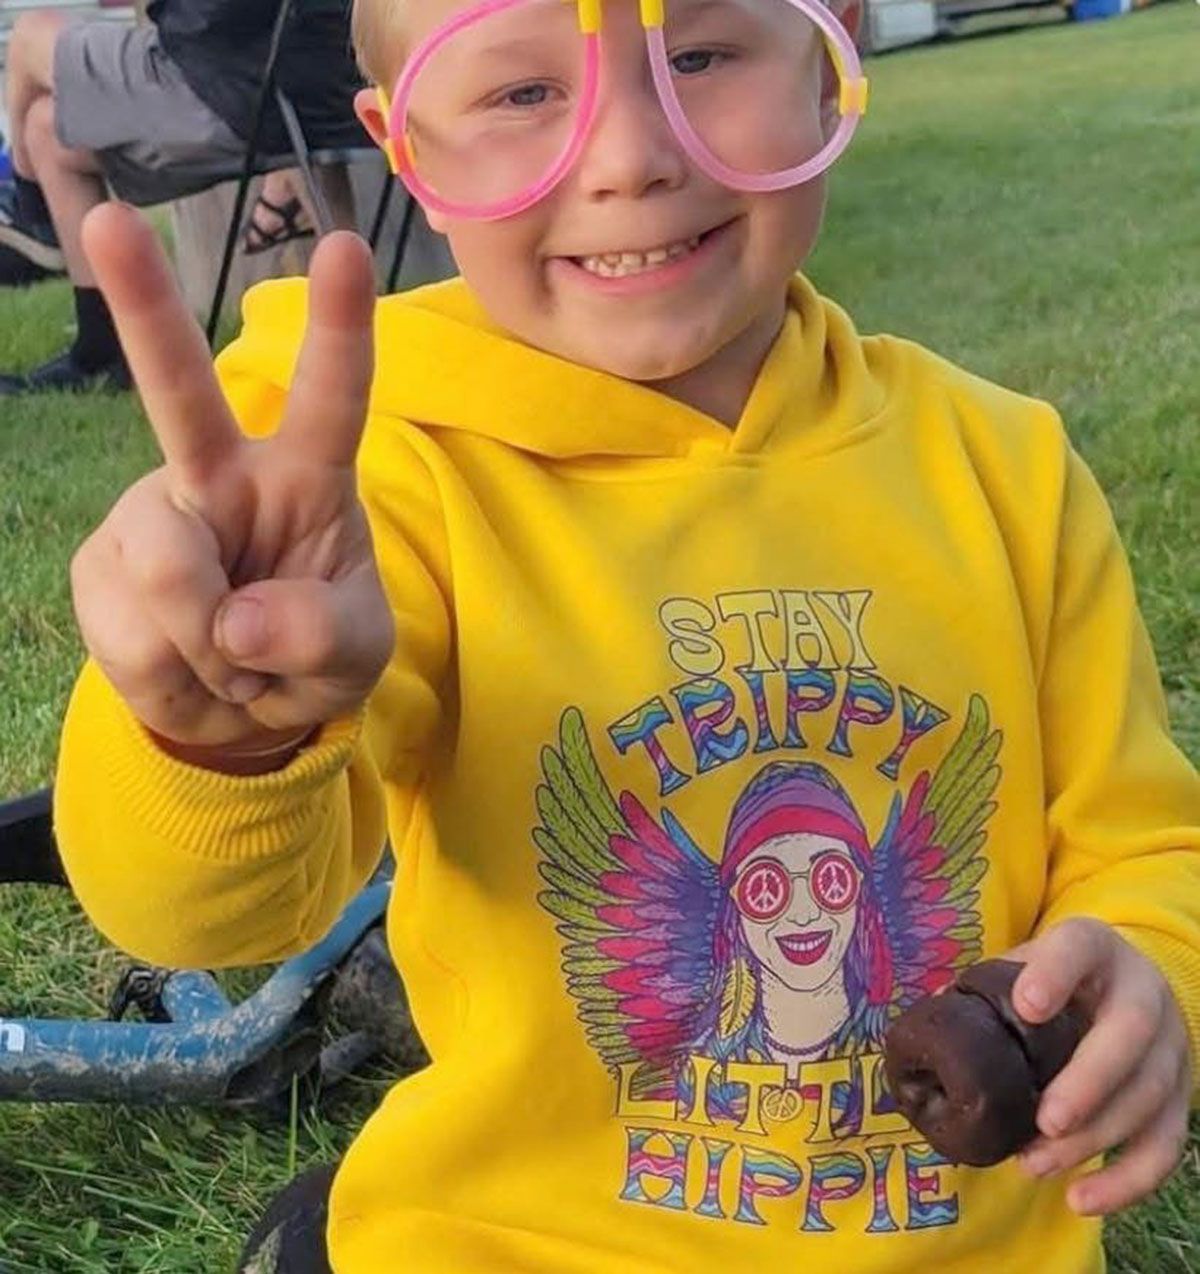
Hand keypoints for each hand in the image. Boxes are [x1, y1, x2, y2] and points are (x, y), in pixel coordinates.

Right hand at [70, 203, 394, 772]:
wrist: (245, 708)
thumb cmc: (317, 652)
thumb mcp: (356, 653)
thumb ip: (320, 636)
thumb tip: (236, 627)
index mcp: (305, 475)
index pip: (330, 397)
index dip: (339, 328)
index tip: (346, 248)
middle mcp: (220, 475)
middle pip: (179, 391)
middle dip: (145, 306)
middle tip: (112, 221)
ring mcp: (153, 518)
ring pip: (169, 572)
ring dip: (211, 648)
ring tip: (234, 661)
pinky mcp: (102, 568)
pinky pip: (133, 636)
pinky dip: (174, 678)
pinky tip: (188, 665)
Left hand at [1005, 918, 1190, 1214]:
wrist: (1123, 982)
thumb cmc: (1056, 977)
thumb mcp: (1024, 964)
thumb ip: (985, 987)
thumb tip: (932, 1023)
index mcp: (1095, 947)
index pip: (1080, 947)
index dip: (1057, 973)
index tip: (1028, 1005)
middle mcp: (1143, 992)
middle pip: (1131, 1032)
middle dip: (1089, 1080)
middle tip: (1045, 1119)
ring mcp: (1170, 1046)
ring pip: (1150, 1095)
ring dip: (1095, 1138)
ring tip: (1036, 1162)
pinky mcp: (1180, 1096)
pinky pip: (1165, 1145)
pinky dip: (1127, 1181)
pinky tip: (1081, 1199)